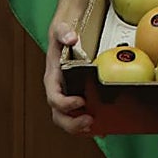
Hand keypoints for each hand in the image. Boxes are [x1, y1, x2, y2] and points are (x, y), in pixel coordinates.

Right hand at [44, 20, 92, 134]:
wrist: (68, 33)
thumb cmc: (63, 32)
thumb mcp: (61, 28)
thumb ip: (63, 31)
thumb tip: (71, 37)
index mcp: (53, 78)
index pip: (54, 97)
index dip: (65, 103)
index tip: (81, 101)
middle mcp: (59, 90)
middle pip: (59, 114)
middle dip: (72, 123)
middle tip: (90, 122)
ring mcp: (68, 94)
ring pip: (69, 118)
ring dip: (81, 127)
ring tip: (98, 129)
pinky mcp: (79, 95)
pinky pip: (81, 114)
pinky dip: (91, 123)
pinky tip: (104, 129)